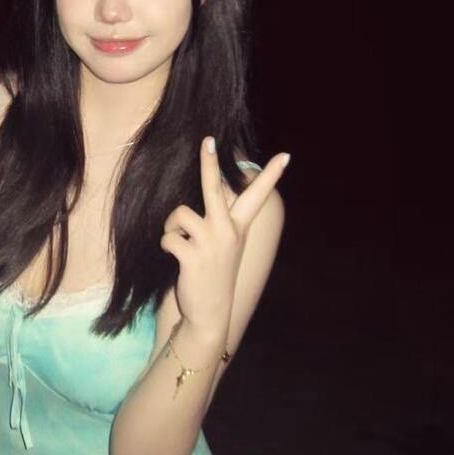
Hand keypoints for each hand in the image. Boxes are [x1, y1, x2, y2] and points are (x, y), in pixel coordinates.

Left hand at [160, 139, 288, 333]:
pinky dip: (167, 245)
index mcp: (239, 228)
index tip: (285, 155)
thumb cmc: (213, 275)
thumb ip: (222, 223)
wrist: (209, 314)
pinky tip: (177, 258)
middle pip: (214, 189)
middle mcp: (228, 232)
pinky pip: (169, 237)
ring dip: (172, 226)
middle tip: (207, 140)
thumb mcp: (226, 247)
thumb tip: (210, 196)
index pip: (258, 197)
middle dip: (209, 163)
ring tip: (180, 241)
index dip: (271, 175)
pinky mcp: (192, 255)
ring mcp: (211, 243)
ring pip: (180, 214)